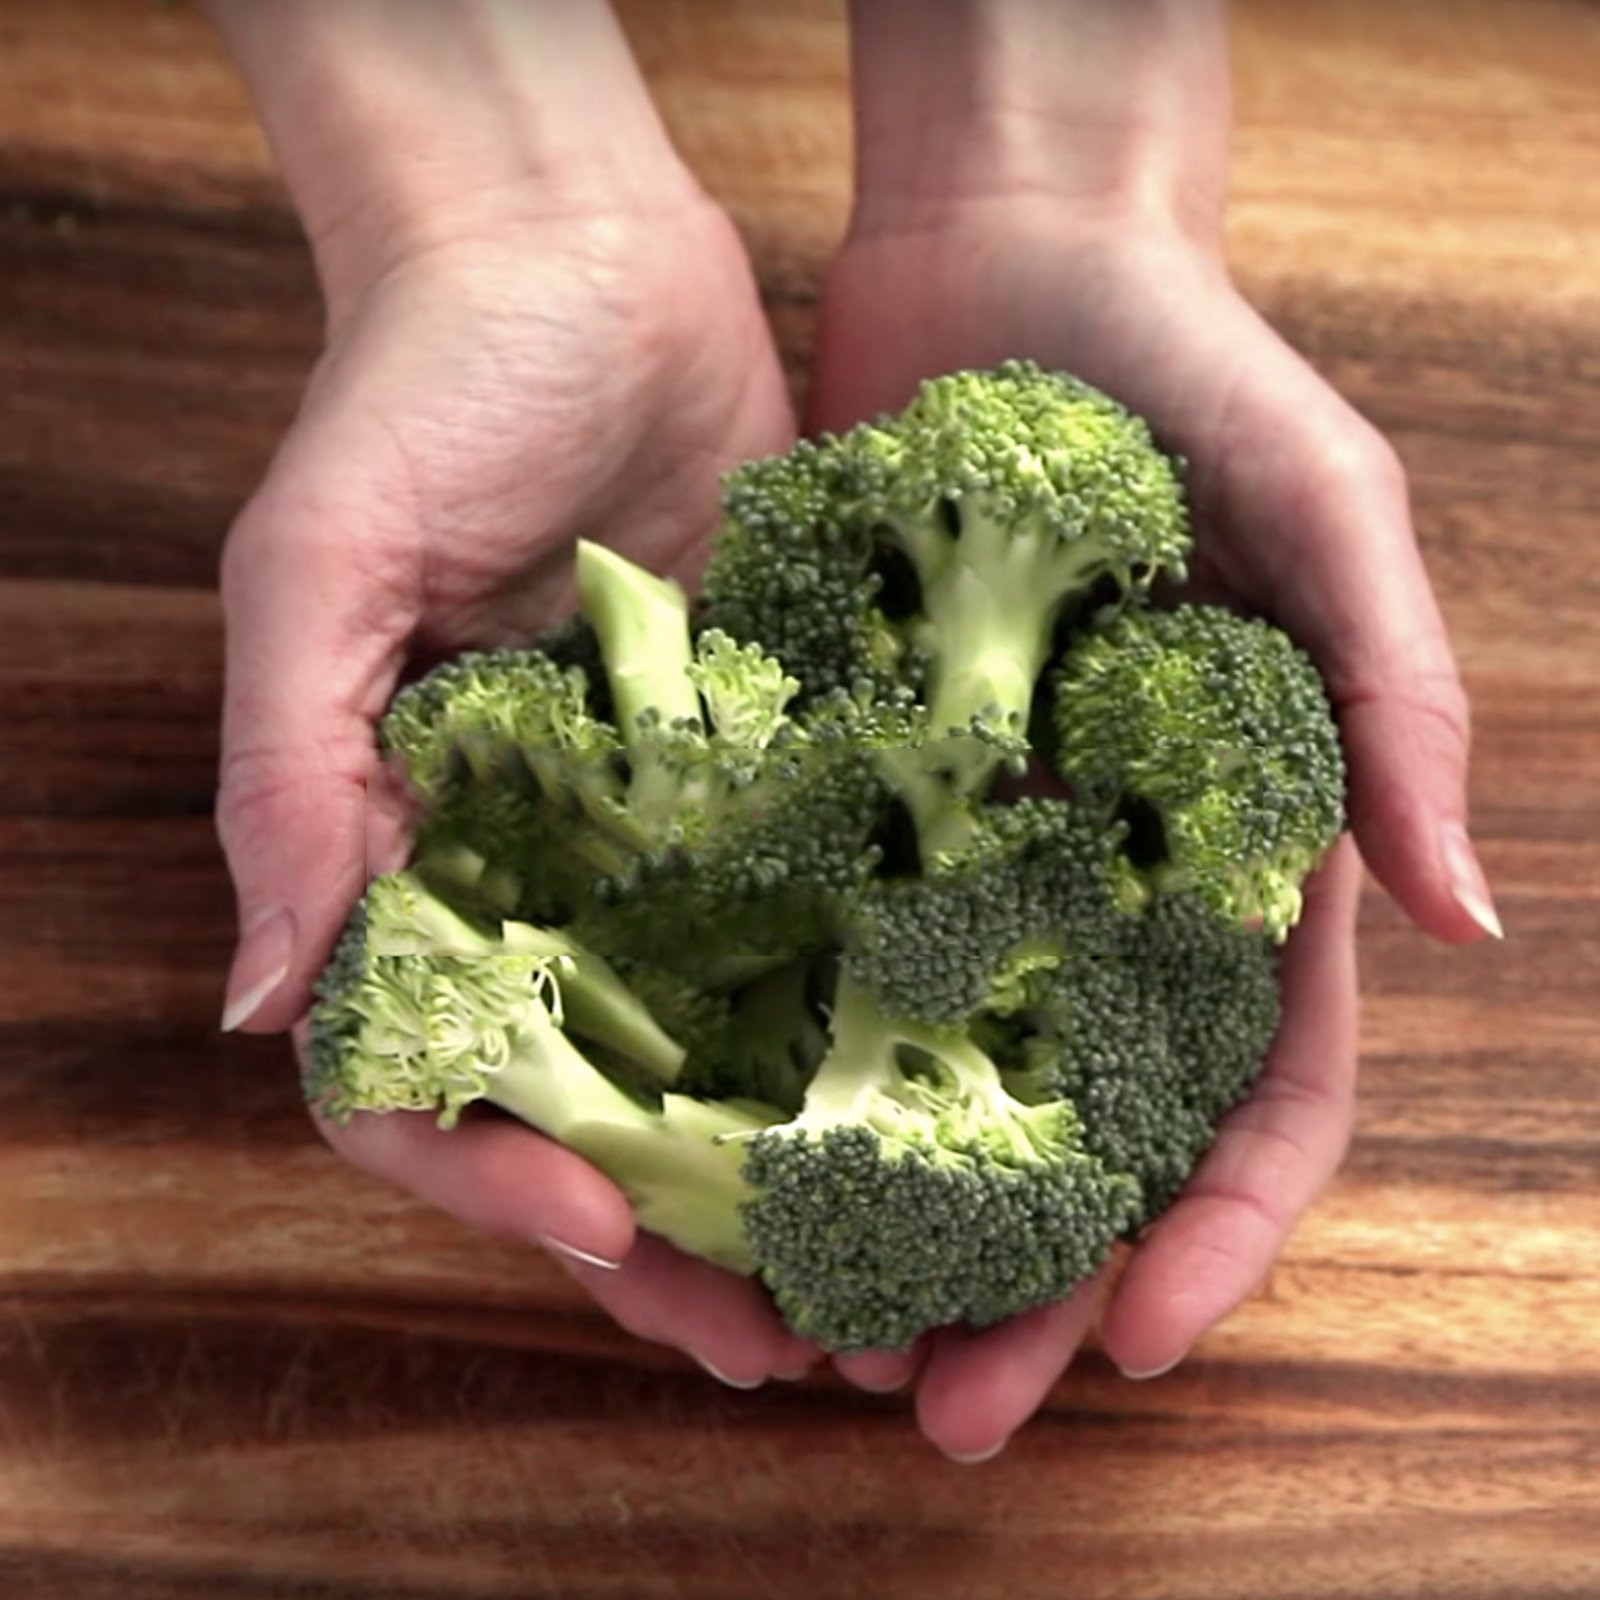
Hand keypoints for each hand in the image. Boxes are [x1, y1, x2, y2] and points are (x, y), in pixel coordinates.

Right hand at [211, 1, 815, 1386]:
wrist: (578, 257)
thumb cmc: (419, 387)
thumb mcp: (316, 562)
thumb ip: (287, 776)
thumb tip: (260, 997)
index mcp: (414, 847)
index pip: (428, 1064)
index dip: (495, 1167)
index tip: (603, 1222)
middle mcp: (544, 863)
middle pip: (596, 1097)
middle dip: (672, 1229)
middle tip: (773, 1341)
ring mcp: (667, 826)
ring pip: (724, 1041)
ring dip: (788, 1164)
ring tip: (880, 1276)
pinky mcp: (778, 763)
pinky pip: (820, 912)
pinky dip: (871, 1011)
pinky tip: (953, 1088)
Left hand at [809, 0, 1497, 1456]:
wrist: (1001, 260)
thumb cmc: (1188, 371)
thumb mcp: (1325, 512)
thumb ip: (1391, 704)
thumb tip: (1473, 916)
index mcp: (1234, 848)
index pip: (1252, 1082)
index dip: (1212, 1224)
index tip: (1129, 1337)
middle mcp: (1098, 872)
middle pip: (1079, 1123)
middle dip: (1028, 1274)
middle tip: (942, 1410)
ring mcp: (963, 838)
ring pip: (935, 1073)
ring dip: (889, 1214)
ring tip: (816, 1339)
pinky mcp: (844, 781)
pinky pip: (808, 939)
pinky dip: (776, 1056)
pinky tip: (716, 1151)